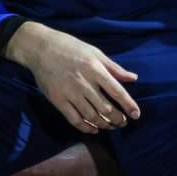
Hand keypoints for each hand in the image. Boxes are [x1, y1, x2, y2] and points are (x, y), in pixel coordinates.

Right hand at [5, 21, 139, 133]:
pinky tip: (93, 129)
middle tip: (122, 122)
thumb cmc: (69, 47)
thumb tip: (133, 78)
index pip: (116, 91)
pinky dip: (86, 128)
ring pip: (91, 116)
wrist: (39, 47)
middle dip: (118, 119)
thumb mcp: (94, 52)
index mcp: (94, 69)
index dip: (128, 105)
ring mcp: (70, 93)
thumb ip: (113, 67)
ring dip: (104, 124)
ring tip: (110, 126)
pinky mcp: (57, 100)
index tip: (136, 115)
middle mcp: (84, 83)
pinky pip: (74, 120)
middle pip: (106, 108)